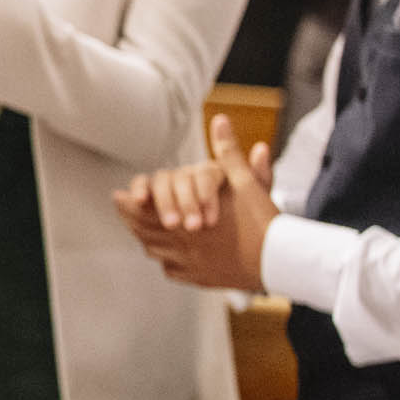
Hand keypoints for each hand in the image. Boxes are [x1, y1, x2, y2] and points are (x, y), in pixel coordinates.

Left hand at [113, 115, 277, 290]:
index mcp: (186, 220)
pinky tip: (166, 253)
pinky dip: (165, 259)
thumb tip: (220, 120)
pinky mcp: (201, 279)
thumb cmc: (262, 220)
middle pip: (144, 232)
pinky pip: (172, 270)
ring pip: (156, 251)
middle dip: (131, 219)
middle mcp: (182, 244)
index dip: (129, 203)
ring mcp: (190, 265)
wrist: (282, 261)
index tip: (117, 196)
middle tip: (122, 210)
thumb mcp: (245, 181)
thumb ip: (227, 152)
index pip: (145, 212)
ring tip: (140, 229)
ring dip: (146, 239)